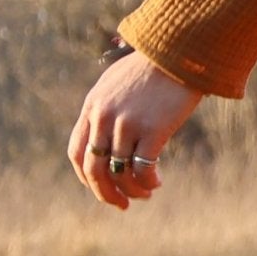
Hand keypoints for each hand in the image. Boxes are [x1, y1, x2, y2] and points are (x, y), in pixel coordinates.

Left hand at [67, 51, 203, 208]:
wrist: (180, 51)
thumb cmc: (153, 67)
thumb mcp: (117, 83)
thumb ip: (106, 108)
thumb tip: (106, 136)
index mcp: (92, 107)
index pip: (76, 152)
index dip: (86, 177)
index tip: (101, 188)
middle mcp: (104, 117)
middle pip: (94, 169)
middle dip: (105, 193)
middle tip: (121, 204)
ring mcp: (127, 124)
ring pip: (119, 172)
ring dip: (132, 190)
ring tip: (145, 193)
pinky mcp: (152, 129)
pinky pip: (143, 168)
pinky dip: (147, 182)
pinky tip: (156, 183)